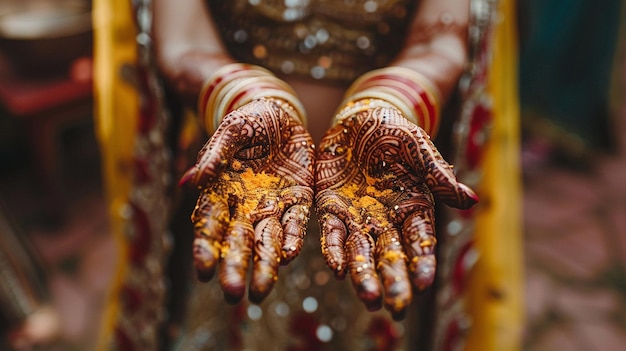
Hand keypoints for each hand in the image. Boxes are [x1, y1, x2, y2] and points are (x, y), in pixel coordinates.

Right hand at [181, 98, 314, 302]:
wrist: (277, 115)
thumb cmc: (245, 123)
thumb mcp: (229, 132)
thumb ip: (214, 155)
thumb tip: (191, 182)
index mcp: (219, 192)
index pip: (209, 224)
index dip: (206, 247)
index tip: (203, 272)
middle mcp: (244, 207)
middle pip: (237, 241)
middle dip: (235, 267)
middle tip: (233, 295)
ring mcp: (271, 206)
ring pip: (267, 240)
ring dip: (264, 265)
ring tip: (260, 293)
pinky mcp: (298, 199)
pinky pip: (296, 223)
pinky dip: (292, 239)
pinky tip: (289, 257)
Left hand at [315, 103, 476, 318]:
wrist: (359, 119)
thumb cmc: (396, 131)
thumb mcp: (418, 147)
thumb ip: (438, 174)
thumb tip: (472, 201)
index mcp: (413, 206)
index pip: (421, 240)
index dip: (423, 261)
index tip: (424, 284)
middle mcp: (387, 219)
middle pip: (392, 254)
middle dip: (394, 280)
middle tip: (397, 308)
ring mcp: (359, 217)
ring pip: (362, 252)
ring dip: (364, 276)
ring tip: (369, 300)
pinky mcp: (332, 209)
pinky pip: (333, 234)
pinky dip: (334, 251)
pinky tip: (336, 270)